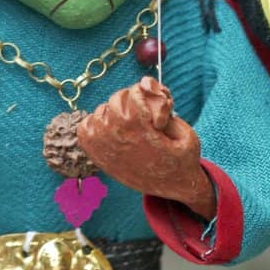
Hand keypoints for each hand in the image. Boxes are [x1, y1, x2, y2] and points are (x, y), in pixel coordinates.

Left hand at [77, 77, 215, 219]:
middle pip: (116, 98)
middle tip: (148, 116)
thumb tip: (145, 83)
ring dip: (117, 112)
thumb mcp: (183, 128)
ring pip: (101, 111)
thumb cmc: (181, 156)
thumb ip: (164, 103)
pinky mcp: (98, 156)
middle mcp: (117, 137)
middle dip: (134, 101)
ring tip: (134, 124)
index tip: (161, 115)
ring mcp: (104, 147)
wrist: (174, 186)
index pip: (134, 91)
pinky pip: (86, 127)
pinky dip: (97, 123)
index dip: (151, 95)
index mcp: (140, 129)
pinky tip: (115, 129)